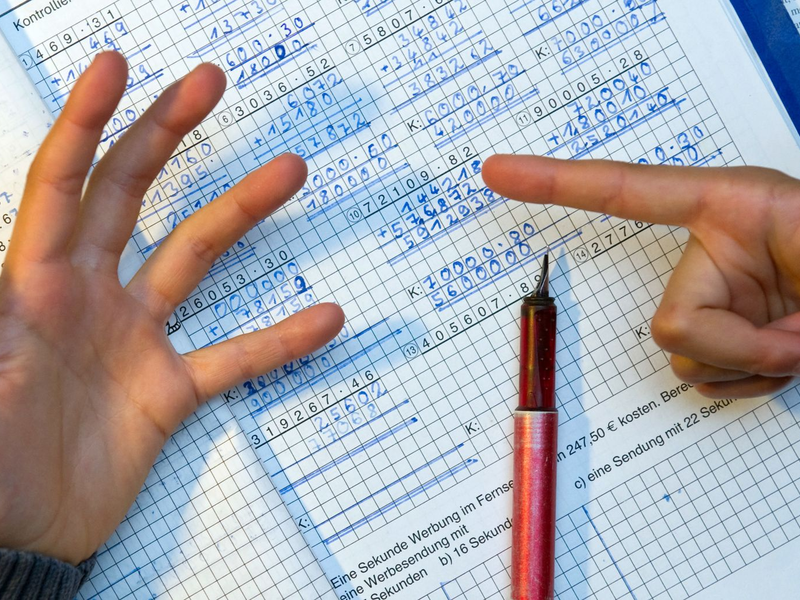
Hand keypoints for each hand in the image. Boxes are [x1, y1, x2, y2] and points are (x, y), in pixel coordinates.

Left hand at [0, 52, 343, 564]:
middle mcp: (87, 295)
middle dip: (167, 135)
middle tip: (209, 83)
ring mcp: (135, 338)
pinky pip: (236, 356)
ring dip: (241, 214)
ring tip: (288, 171)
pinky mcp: (170, 388)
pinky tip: (324, 318)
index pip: (61, 186)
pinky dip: (280, 340)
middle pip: (132, 197)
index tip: (117, 69)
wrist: (23, 538)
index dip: (87, 125)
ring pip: (195, 259)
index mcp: (31, 284)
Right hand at [483, 154, 799, 398]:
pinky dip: (748, 383)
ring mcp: (718, 295)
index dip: (555, 182)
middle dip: (739, 348)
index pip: (625, 191)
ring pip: (686, 361)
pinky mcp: (728, 333)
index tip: (496, 171)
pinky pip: (706, 379)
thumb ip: (768, 321)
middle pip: (673, 324)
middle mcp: (713, 251)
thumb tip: (740, 354)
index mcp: (729, 204)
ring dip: (752, 367)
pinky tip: (784, 358)